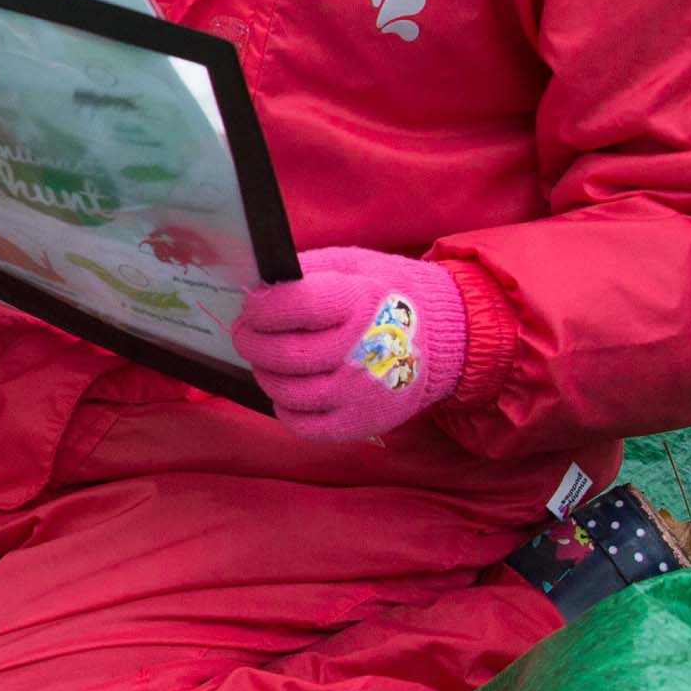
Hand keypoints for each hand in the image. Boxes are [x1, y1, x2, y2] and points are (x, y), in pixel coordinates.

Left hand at [230, 246, 467, 439]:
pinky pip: (303, 426)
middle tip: (248, 334)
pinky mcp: (361, 422)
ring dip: (266, 374)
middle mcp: (361, 350)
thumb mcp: (350, 264)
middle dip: (252, 342)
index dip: (262, 308)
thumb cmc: (385, 294)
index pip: (295, 306)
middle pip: (284, 355)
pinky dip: (285, 409)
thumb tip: (256, 291)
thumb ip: (303, 273)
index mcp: (358, 301)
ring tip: (270, 360)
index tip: (254, 307)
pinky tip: (291, 390)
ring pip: (287, 392)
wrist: (442, 337)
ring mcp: (361, 392)